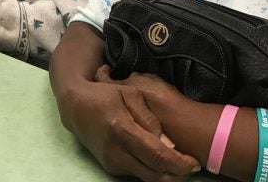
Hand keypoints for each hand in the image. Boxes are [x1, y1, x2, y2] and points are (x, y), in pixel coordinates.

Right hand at [58, 65, 199, 181]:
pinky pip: (137, 173)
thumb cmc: (104, 96)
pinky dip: (151, 170)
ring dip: (165, 174)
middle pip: (154, 175)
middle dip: (177, 175)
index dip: (179, 163)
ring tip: (177, 161)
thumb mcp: (129, 95)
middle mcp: (116, 151)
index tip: (193, 162)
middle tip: (190, 166)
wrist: (74, 107)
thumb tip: (168, 143)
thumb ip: (149, 118)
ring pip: (146, 178)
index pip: (157, 155)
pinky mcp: (110, 167)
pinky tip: (158, 158)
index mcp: (122, 129)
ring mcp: (111, 162)